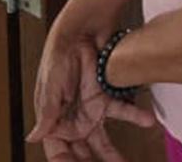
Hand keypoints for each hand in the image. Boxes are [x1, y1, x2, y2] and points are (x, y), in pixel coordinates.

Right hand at [28, 33, 155, 160]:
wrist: (82, 32)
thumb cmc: (59, 57)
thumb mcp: (50, 87)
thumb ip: (46, 114)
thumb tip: (33, 138)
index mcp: (55, 120)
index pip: (59, 152)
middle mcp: (74, 120)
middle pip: (82, 152)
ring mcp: (92, 111)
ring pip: (104, 142)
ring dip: (114, 155)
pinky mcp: (109, 98)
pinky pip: (123, 111)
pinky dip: (136, 116)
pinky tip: (148, 121)